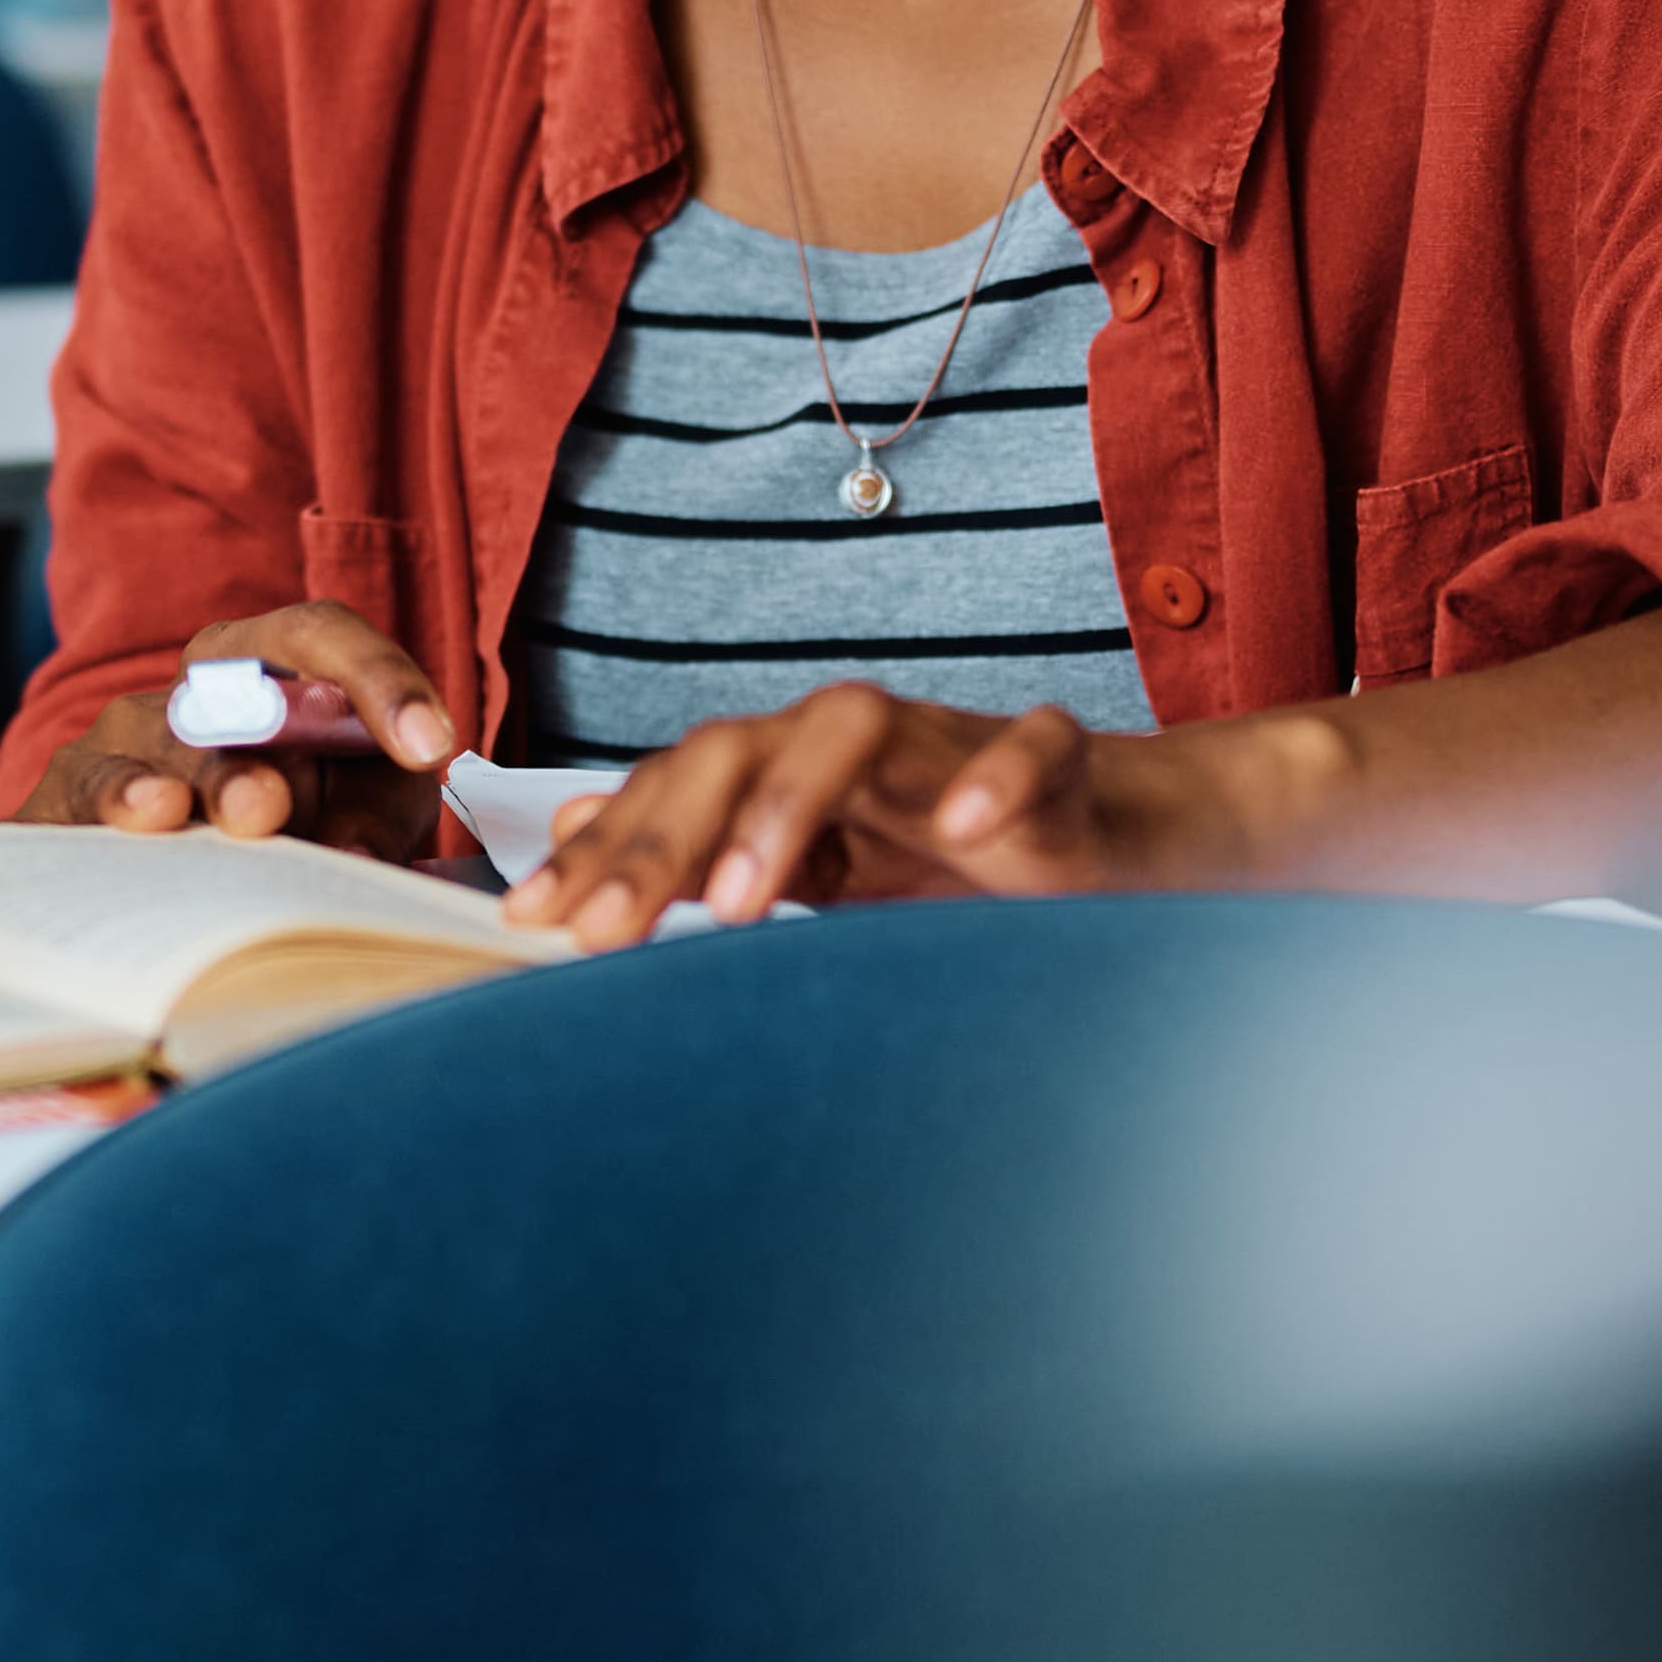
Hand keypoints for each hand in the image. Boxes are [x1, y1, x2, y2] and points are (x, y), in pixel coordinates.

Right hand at [6, 603, 463, 860]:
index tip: (427, 745)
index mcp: (277, 666)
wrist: (213, 851)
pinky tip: (92, 863)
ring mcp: (120, 740)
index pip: (320, 635)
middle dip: (239, 761)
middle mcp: (192, 692)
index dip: (377, 680)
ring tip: (160, 811)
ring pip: (129, 756)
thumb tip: (351, 857)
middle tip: (265, 808)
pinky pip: (65, 809)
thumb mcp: (367, 806)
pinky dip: (80, 831)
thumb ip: (372, 820)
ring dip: (142, 787)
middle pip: (214, 709)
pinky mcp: (63, 798)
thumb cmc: (313, 811)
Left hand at [499, 684, 1262, 948]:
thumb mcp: (827, 883)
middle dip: (659, 839)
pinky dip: (997, 781)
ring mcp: (955, 746)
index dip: (598, 851)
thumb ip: (710, 859)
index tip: (525, 924)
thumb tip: (570, 833)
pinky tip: (963, 834)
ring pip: (851, 727)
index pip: (673, 790)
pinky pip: (1032, 750)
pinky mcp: (1064, 766)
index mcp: (793, 778)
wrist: (1136, 840)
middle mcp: (856, 748)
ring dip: (787, 808)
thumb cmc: (969, 869)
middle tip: (601, 934)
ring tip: (737, 903)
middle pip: (734, 749)